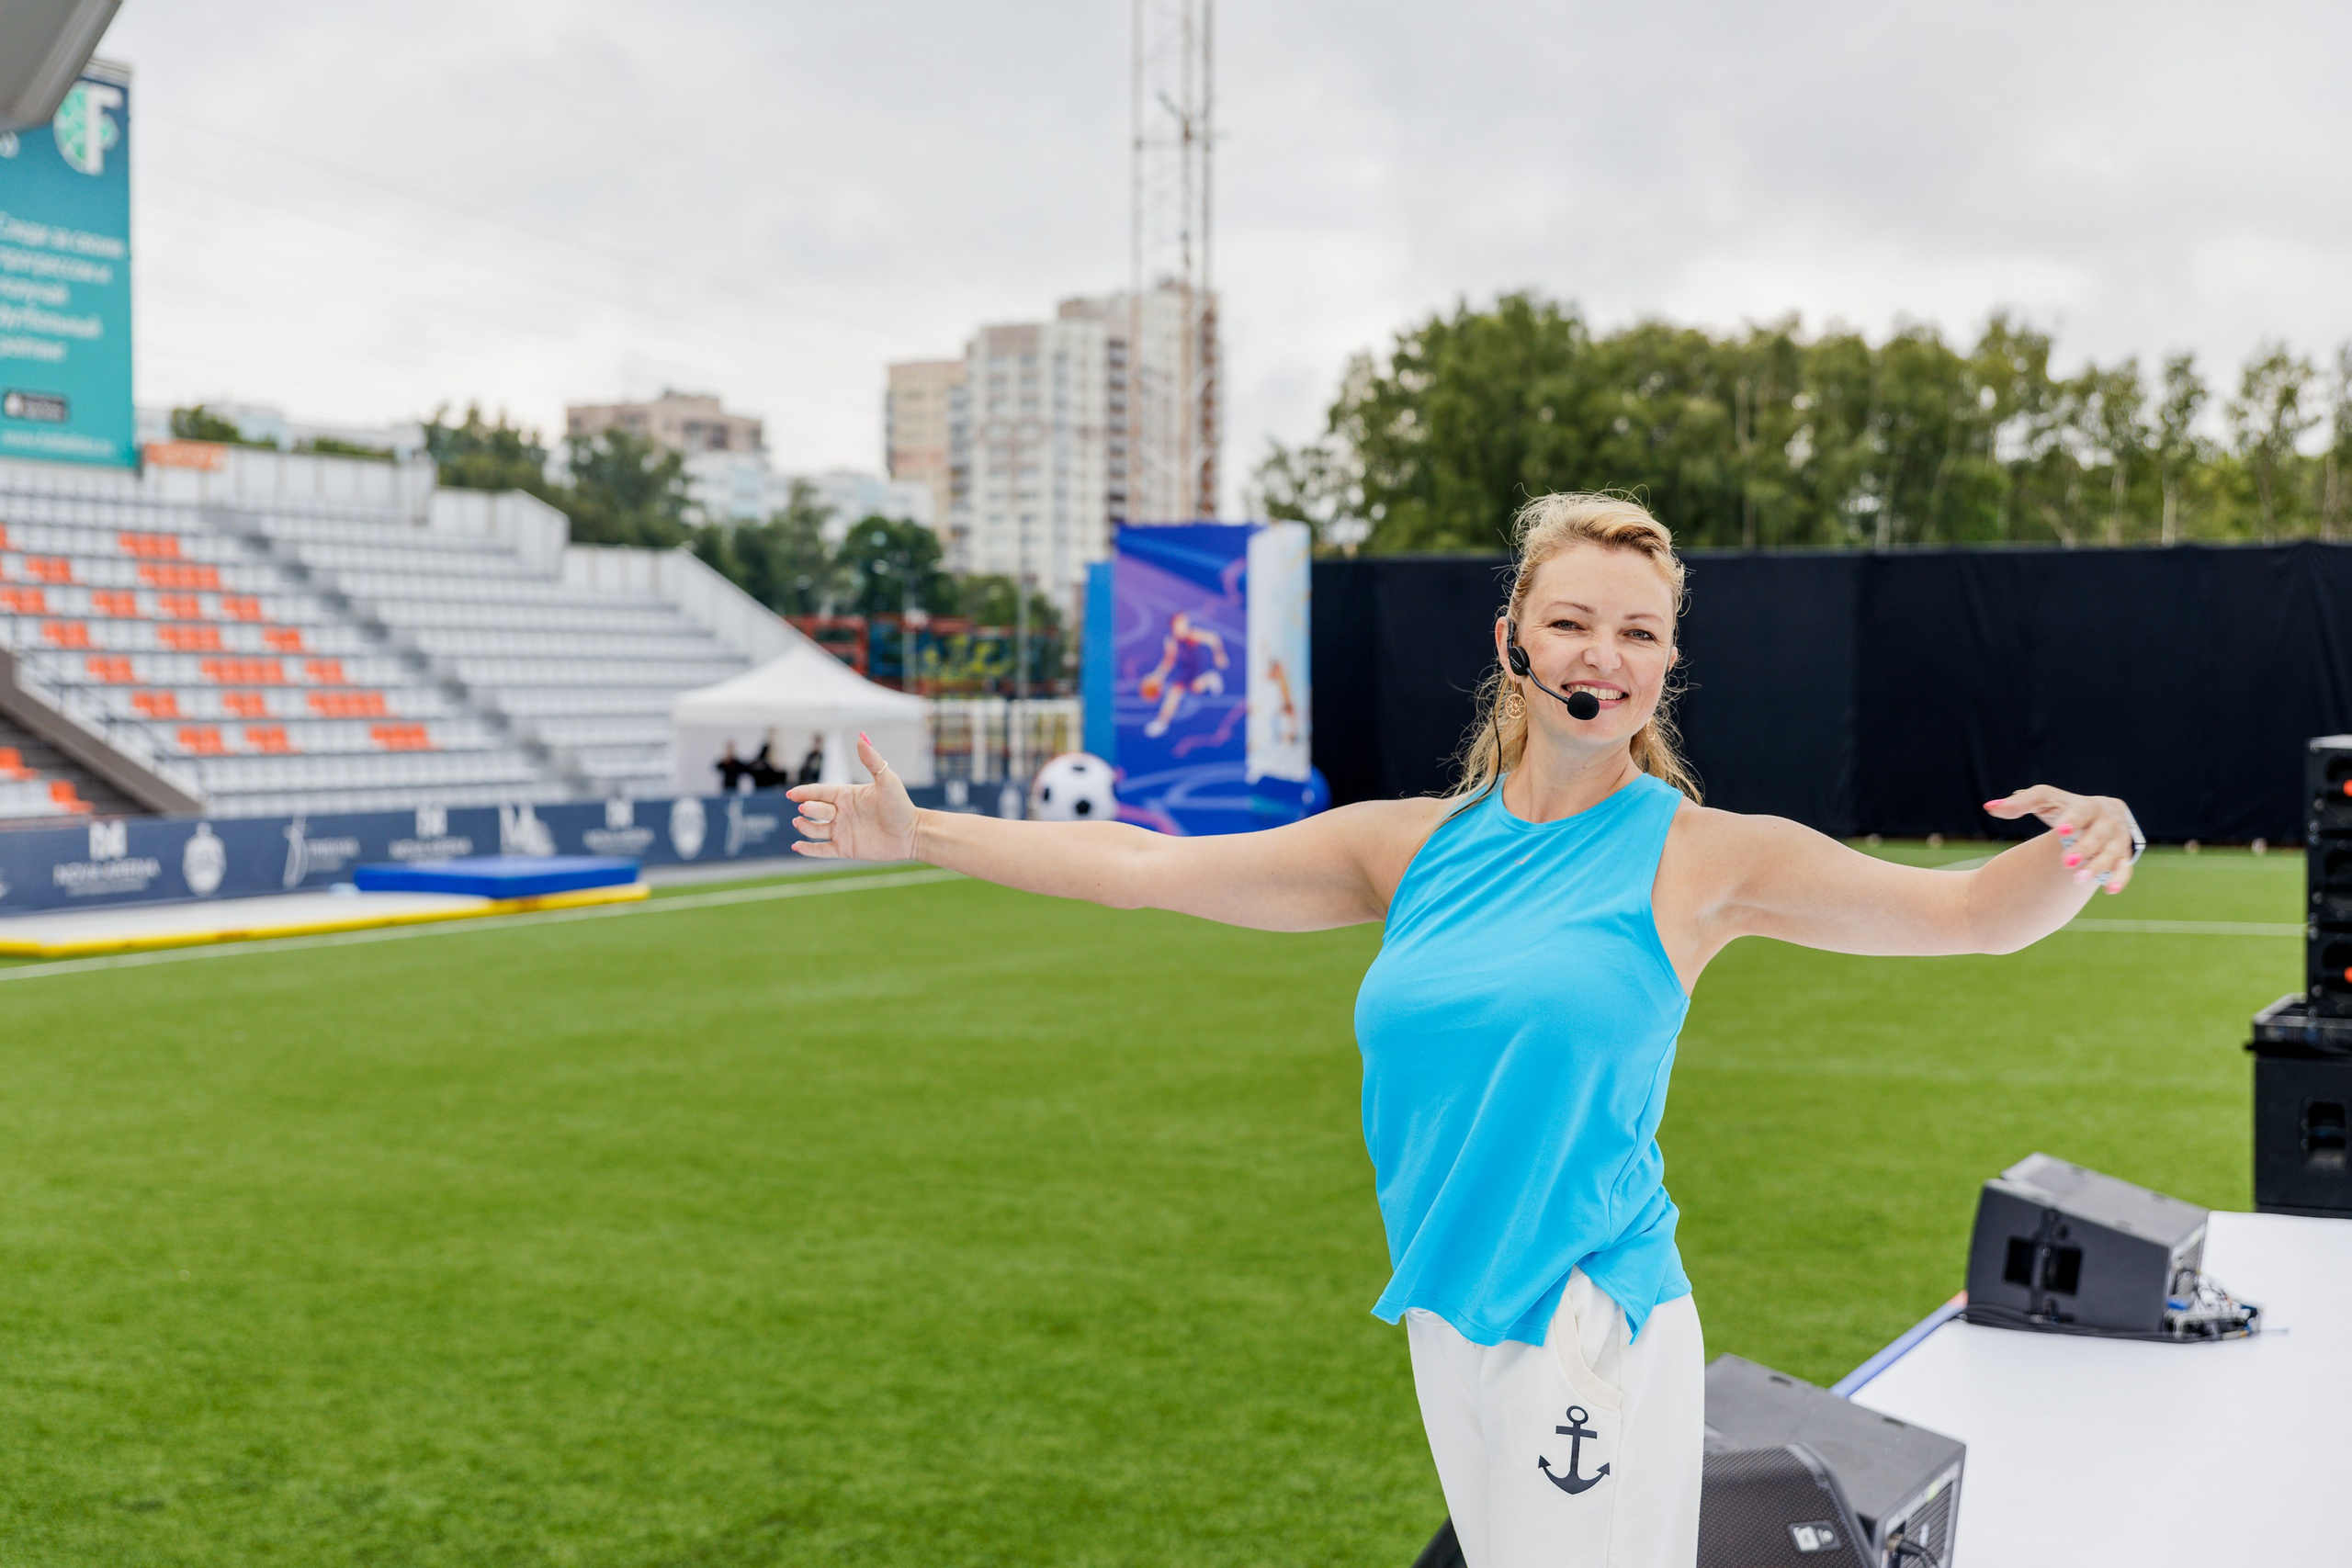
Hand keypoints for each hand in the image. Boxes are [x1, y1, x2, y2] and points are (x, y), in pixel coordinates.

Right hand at [786, 734, 918, 860]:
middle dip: (808, 809)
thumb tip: (861, 737)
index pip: (820, 792)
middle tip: (805, 809)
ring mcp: (842, 831)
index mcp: (846, 795)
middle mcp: (841, 812)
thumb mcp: (887, 780)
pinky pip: (822, 850)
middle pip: (816, 810)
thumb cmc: (900, 805)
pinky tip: (797, 846)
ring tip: (799, 822)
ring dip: (804, 827)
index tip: (792, 794)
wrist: (912, 833)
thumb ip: (871, 760)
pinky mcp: (845, 849)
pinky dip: (809, 849)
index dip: (805, 793)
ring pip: (815, 830)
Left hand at [1984, 786, 2140, 894]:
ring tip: (2077, 879)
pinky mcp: (2123, 855)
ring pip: (2113, 851)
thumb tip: (1989, 808)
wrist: (2098, 817)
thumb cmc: (2063, 809)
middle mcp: (2108, 819)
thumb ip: (2019, 804)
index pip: (2081, 811)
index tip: (2059, 831)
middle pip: (2099, 833)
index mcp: (2088, 804)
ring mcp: (2119, 838)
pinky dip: (2119, 878)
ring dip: (2098, 865)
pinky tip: (2109, 890)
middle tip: (2065, 863)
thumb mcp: (2044, 801)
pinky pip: (2125, 867)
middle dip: (2084, 848)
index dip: (2072, 821)